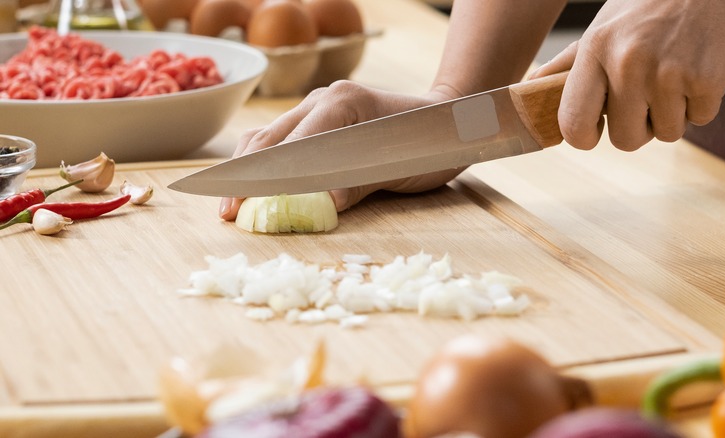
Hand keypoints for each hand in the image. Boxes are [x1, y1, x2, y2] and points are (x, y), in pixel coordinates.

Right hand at [219, 81, 463, 220]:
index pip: (291, 146)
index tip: (244, 207)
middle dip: (244, 178)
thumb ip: (356, 183)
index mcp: (340, 104)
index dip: (266, 180)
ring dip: (247, 171)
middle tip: (228, 213)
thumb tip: (318, 206)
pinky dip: (263, 164)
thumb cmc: (429, 142)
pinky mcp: (318, 119)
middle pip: (269, 139)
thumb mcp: (398, 166)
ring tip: (231, 204)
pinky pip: (281, 139)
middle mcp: (322, 99)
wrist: (448, 119)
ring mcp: (317, 106)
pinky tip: (252, 187)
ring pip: (267, 137)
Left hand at [529, 0, 724, 150]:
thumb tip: (529, 87)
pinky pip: (700, 119)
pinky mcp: (707, 80)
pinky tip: (701, 68)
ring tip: (677, 74)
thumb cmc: (655, 3)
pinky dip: (703, 102)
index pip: (573, 123)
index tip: (597, 131)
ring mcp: (668, 73)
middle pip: (625, 140)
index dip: (584, 137)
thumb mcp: (605, 25)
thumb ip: (569, 63)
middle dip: (639, 127)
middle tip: (648, 97)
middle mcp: (627, 64)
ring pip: (666, 133)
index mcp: (595, 50)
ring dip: (674, 113)